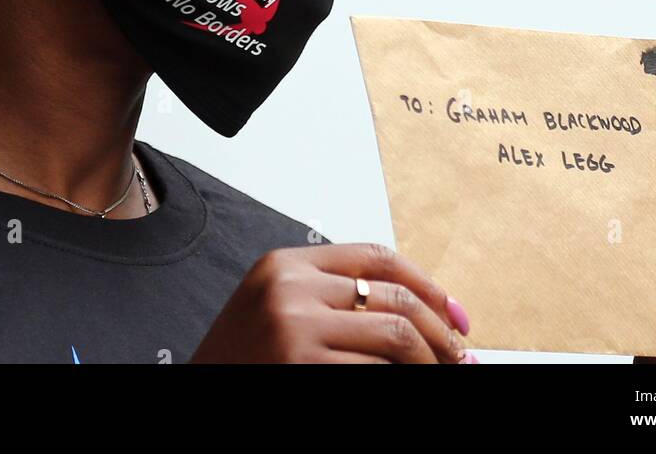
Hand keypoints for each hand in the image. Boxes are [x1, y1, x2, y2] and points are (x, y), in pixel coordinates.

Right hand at [188, 241, 476, 363]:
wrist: (194, 399)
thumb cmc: (241, 363)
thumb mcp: (277, 309)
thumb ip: (330, 296)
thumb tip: (411, 308)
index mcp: (285, 263)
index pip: (376, 255)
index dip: (426, 283)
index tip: (456, 313)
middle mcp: (289, 287)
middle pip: (393, 296)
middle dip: (439, 330)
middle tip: (461, 356)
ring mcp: (293, 327)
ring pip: (394, 336)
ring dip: (430, 361)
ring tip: (446, 375)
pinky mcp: (299, 365)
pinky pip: (374, 373)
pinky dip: (400, 382)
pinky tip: (409, 388)